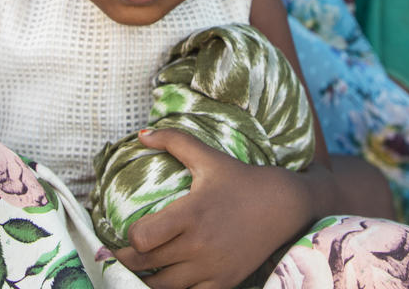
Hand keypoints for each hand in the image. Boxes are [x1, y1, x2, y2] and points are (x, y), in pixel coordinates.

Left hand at [113, 129, 311, 288]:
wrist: (284, 206)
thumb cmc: (241, 179)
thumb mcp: (208, 157)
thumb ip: (174, 141)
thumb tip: (141, 133)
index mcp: (191, 214)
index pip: (142, 238)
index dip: (129, 237)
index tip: (130, 231)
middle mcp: (200, 245)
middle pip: (146, 264)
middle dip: (129, 259)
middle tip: (124, 253)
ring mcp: (212, 268)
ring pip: (163, 287)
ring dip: (148, 278)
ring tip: (144, 267)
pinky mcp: (225, 283)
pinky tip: (172, 277)